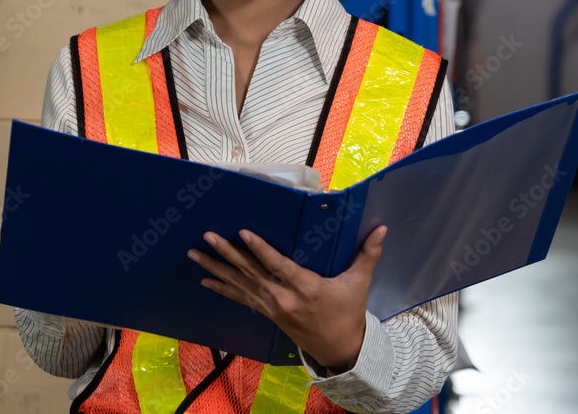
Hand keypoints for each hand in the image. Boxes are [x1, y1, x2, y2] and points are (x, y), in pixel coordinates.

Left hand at [186, 225, 386, 371]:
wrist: (340, 349)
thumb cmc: (349, 313)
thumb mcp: (359, 283)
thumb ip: (368, 254)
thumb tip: (383, 228)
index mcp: (306, 288)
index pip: (278, 265)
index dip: (259, 249)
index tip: (242, 233)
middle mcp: (284, 298)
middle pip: (251, 273)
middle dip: (227, 254)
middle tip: (208, 237)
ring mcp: (273, 307)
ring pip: (240, 284)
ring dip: (216, 269)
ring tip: (195, 254)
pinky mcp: (268, 313)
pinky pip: (241, 299)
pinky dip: (222, 288)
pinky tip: (205, 280)